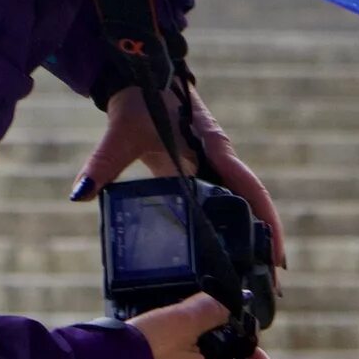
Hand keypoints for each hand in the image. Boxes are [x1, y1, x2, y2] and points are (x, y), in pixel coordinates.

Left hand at [72, 83, 285, 269]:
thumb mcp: (121, 133)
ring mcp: (214, 164)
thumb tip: (80, 194)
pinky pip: (223, 200)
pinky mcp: (202, 168)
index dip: (267, 223)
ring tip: (258, 279)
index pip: (250, 191)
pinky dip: (230, 226)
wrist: (142, 73)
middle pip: (253, 205)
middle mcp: (221, 158)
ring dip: (252, 237)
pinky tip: (228, 255)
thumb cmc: (138, 99)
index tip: (277, 256)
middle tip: (274, 285)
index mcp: (214, 149)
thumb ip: (102, 164)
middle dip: (266, 242)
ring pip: (240, 205)